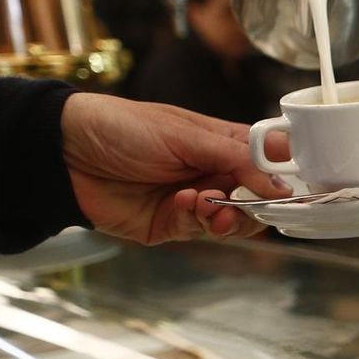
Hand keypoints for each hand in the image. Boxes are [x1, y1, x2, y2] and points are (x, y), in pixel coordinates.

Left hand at [61, 93, 289, 244]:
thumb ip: (236, 158)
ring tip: (210, 204)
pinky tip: (184, 204)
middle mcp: (215, 171)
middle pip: (259, 197)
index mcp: (224, 142)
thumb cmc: (122, 127)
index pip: (270, 160)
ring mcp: (196, 200)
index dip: (285, 175)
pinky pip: (203, 230)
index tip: (294, 188)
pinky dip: (200, 220)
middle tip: (246, 200)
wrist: (64, 154)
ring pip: (236, 220)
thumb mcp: (186, 134)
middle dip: (257, 202)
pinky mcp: (173, 224)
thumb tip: (281, 184)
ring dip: (230, 215)